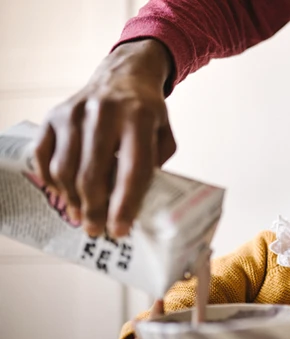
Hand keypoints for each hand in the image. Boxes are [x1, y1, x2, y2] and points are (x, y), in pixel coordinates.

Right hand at [35, 39, 175, 237]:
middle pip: (92, 174)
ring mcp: (74, 113)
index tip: (120, 230)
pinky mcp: (54, 116)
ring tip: (83, 217)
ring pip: (65, 170)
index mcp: (140, 118)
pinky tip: (64, 195)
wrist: (123, 76)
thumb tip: (138, 206)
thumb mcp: (164, 135)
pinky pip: (43, 156)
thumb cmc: (146, 113)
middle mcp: (104, 113)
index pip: (132, 170)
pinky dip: (51, 181)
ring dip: (72, 201)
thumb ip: (156, 166)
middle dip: (94, 210)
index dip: (125, 205)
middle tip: (98, 231)